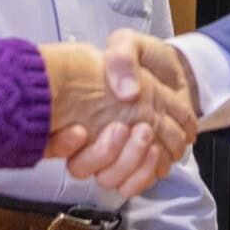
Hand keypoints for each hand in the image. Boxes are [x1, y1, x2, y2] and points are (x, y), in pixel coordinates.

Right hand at [40, 40, 194, 197]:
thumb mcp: (130, 45)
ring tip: (146, 134)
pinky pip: (133, 185)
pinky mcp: (137, 165)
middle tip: (124, 127)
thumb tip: (127, 92)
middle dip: (103, 152)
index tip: (79, 130)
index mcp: (78, 109)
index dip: (60, 144)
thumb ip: (122, 58)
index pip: (52, 140)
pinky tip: (158, 150)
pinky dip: (146, 172)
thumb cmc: (146, 59)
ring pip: (109, 179)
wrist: (177, 73)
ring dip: (128, 162)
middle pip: (82, 167)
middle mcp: (90, 138)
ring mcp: (114, 155)